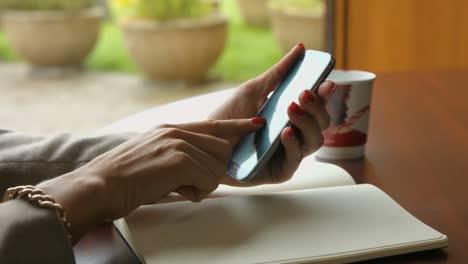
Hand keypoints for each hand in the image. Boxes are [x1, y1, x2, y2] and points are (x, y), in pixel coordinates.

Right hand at [37, 118, 264, 241]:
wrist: (99, 185)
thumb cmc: (123, 178)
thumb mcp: (154, 157)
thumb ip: (179, 157)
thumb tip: (201, 173)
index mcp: (171, 129)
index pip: (214, 125)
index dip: (238, 126)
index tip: (256, 124)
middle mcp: (177, 132)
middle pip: (222, 148)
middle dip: (215, 169)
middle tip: (194, 182)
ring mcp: (178, 144)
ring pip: (216, 166)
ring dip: (204, 183)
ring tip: (181, 187)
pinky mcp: (178, 160)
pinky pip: (207, 179)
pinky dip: (197, 190)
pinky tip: (179, 191)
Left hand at [209, 43, 335, 185]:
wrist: (205, 142)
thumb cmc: (229, 116)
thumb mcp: (253, 90)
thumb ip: (279, 72)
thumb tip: (300, 48)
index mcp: (292, 117)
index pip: (316, 107)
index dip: (324, 95)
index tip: (325, 82)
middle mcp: (295, 136)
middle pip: (322, 124)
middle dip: (316, 108)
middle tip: (303, 93)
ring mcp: (289, 155)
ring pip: (315, 141)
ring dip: (307, 122)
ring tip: (291, 108)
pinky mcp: (279, 172)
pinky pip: (295, 160)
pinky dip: (293, 144)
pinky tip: (285, 131)